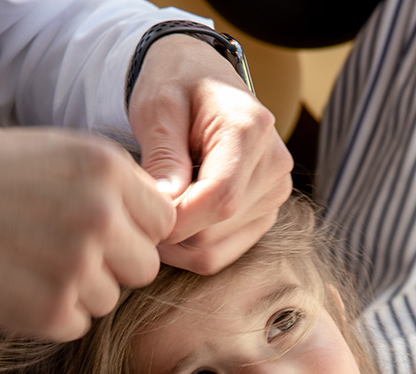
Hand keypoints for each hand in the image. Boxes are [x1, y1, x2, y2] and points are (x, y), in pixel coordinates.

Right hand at [0, 123, 175, 339]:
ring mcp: (78, 268)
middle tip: (64, 251)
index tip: (106, 231)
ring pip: (111, 299)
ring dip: (80, 291)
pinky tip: (18, 284)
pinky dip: (53, 314)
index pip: (163, 222)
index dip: (136, 231)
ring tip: (31, 261)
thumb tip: (161, 225)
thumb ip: (113, 187)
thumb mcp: (59, 153)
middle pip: (145, 267)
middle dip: (115, 265)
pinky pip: (79, 325)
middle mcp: (101, 218)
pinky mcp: (53, 312)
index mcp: (107, 170)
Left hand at [129, 34, 292, 273]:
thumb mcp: (158, 107)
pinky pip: (221, 254)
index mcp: (251, 130)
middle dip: (169, 229)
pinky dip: (189, 247)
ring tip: (158, 205)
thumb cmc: (174, 84)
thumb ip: (163, 156)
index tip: (141, 210)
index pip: (220, 199)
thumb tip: (166, 209)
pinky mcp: (264, 214)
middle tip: (141, 203)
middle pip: (214, 231)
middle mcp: (274, 166)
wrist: (198, 77)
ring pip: (214, 250)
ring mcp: (274, 194)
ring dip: (175, 240)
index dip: (175, 219)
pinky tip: (173, 218)